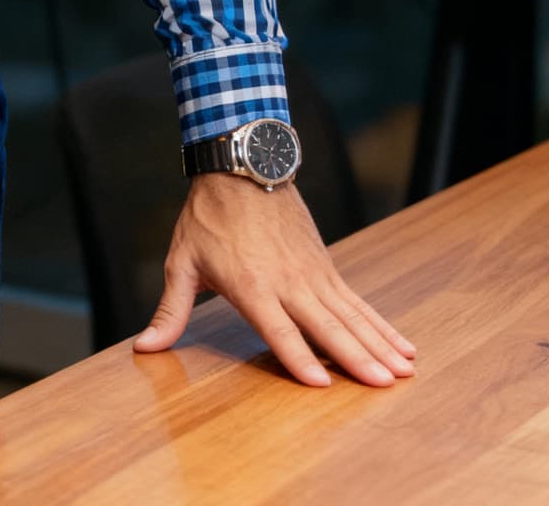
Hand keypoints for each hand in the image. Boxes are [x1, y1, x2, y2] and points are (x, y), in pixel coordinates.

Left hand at [133, 173, 417, 387]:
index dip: (297, 356)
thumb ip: (170, 310)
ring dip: (378, 344)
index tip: (321, 383)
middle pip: (326, 326)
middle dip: (355, 357)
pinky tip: (402, 346)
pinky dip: (381, 324)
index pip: (278, 328)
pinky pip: (357, 301)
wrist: (242, 165)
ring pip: (351, 315)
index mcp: (251, 285)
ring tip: (404, 371)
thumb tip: (144, 347)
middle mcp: (288, 282)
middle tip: (383, 384)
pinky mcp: (326, 266)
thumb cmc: (207, 217)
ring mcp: (312, 273)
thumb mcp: (181, 262)